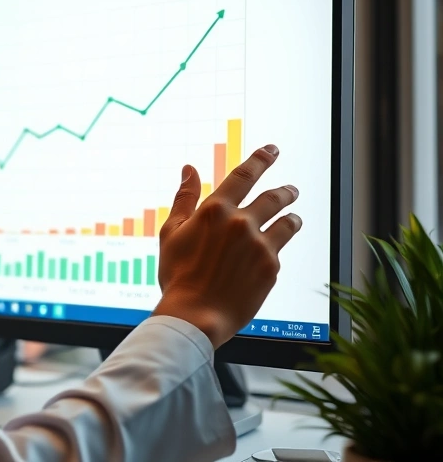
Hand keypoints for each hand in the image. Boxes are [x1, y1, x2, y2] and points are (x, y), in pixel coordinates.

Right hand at [151, 144, 301, 348]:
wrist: (195, 315)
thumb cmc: (177, 275)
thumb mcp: (171, 233)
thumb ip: (184, 198)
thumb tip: (189, 169)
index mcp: (214, 210)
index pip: (244, 175)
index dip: (261, 159)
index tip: (271, 150)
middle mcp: (241, 223)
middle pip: (274, 196)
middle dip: (285, 190)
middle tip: (291, 190)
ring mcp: (259, 245)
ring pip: (288, 222)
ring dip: (292, 217)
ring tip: (293, 218)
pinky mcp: (271, 268)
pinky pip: (279, 252)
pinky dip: (275, 250)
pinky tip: (269, 256)